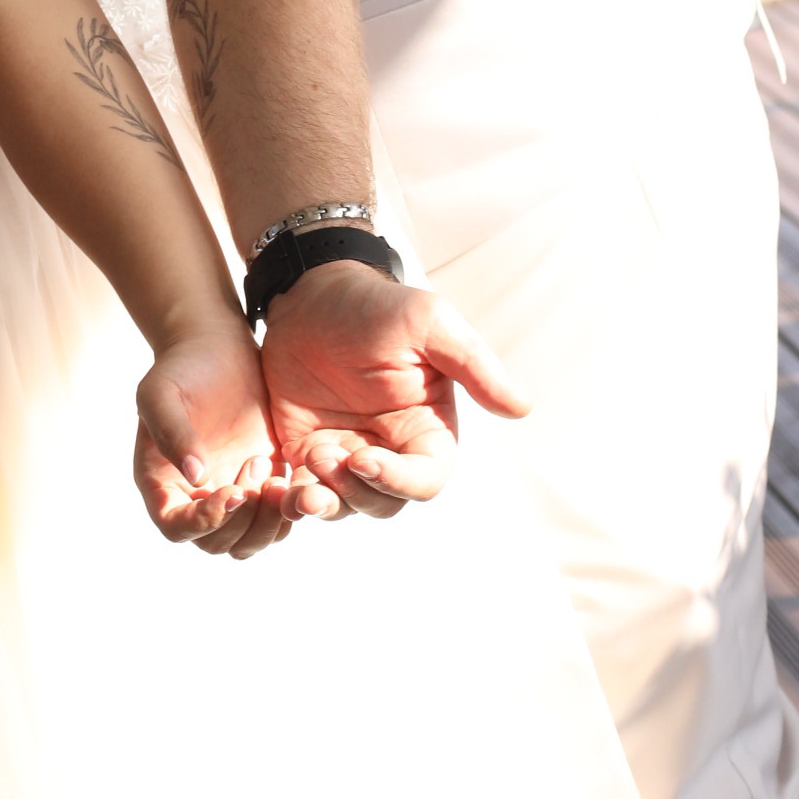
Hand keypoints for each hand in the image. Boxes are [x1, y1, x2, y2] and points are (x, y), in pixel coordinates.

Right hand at [134, 312, 296, 559]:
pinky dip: (288, 509)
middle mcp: (195, 497)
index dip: (202, 523)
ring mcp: (231, 493)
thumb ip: (172, 432)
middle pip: (217, 543)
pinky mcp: (263, 484)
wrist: (217, 347)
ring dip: (268, 521)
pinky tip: (290, 472)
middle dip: (242, 520)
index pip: (176, 527)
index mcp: (163, 483)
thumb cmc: (181, 367)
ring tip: (274, 475)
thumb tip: (194, 476)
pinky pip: (277, 520)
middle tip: (258, 471)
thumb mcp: (162, 392)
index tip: (232, 493)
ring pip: (250, 541)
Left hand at [259, 261, 526, 520]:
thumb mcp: (430, 324)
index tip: (365, 458)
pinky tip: (276, 484)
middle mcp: (389, 450)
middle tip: (324, 456)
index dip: (399, 481)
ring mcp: (345, 454)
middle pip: (383, 503)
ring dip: (324, 502)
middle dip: (355, 492)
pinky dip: (292, 498)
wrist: (309, 291)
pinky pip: (303, 491)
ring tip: (301, 475)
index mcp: (425, 429)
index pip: (426, 480)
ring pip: (344, 506)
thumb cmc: (377, 305)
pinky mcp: (305, 451)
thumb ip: (473, 365)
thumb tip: (522, 408)